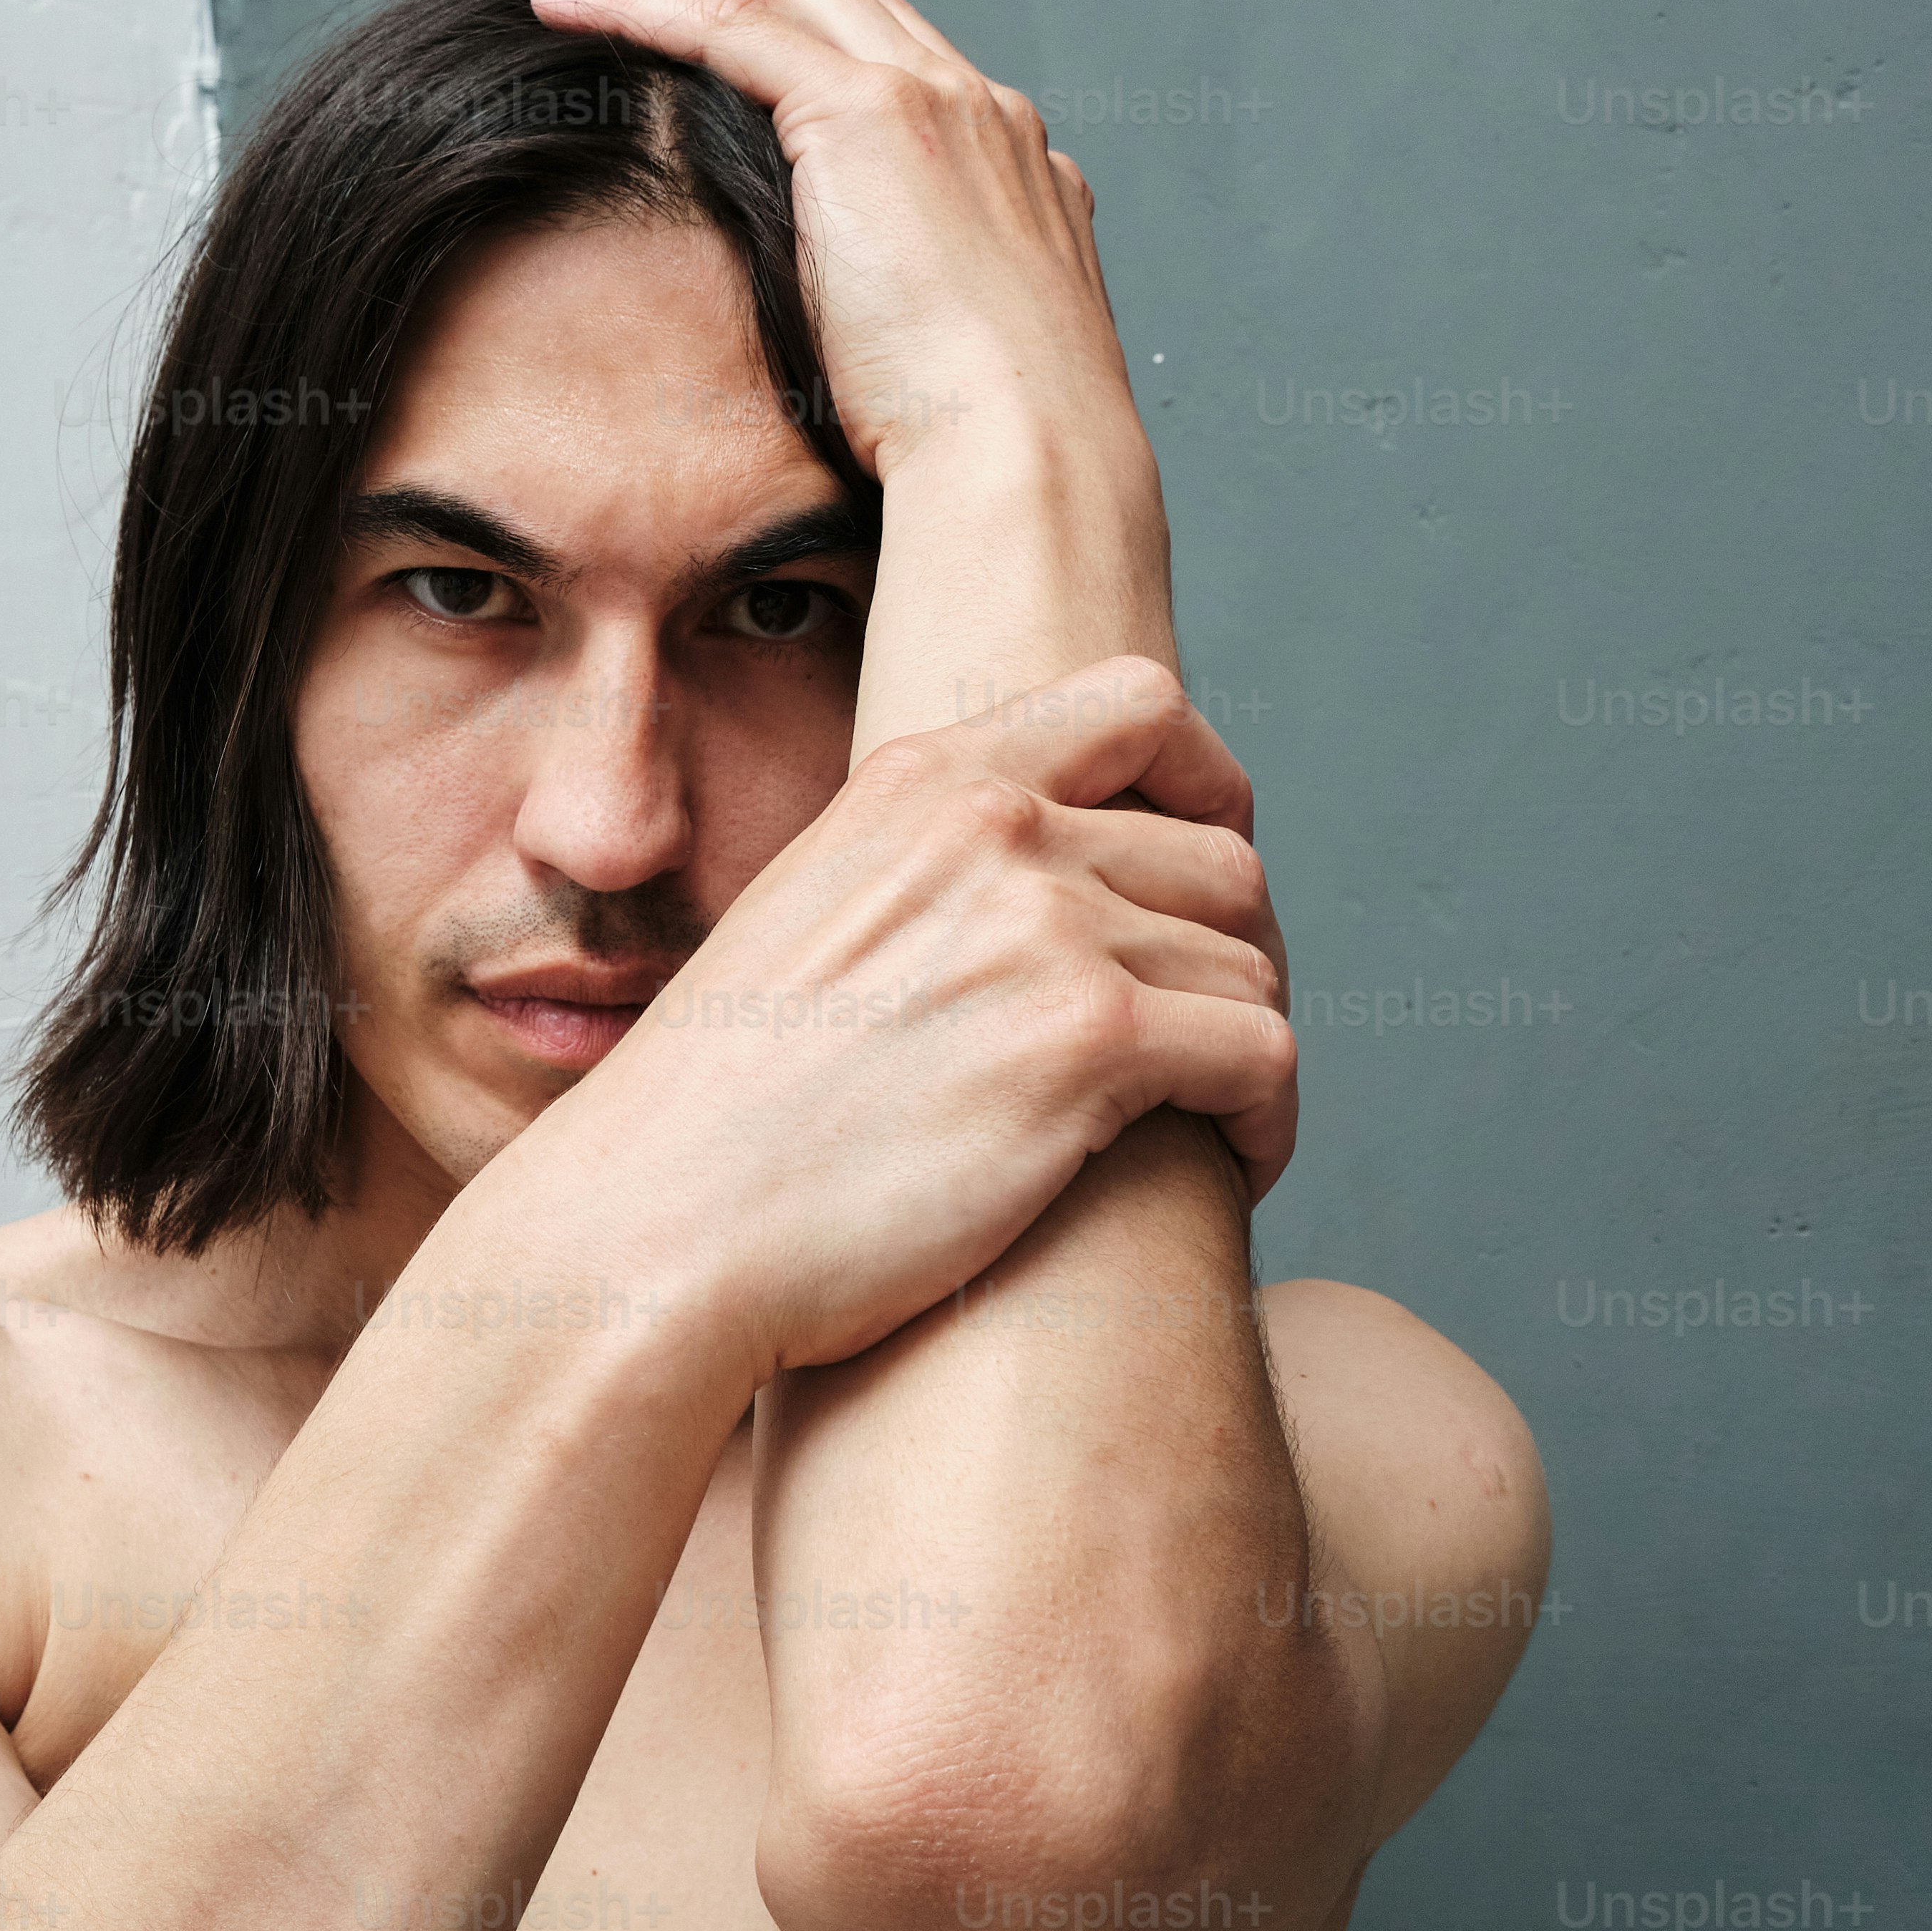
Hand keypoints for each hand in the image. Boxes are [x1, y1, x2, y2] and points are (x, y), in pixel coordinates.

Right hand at [517, 656, 1296, 1388]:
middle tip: (1212, 1046)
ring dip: (1250, 1052)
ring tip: (1215, 1126)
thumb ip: (929, 878)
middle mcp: (997, 828)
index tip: (1206, 872)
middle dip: (1238, 957)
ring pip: (1249, 966)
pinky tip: (1233, 1166)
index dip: (1208, 787)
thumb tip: (1048, 901)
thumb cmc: (724, 1120)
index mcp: (924, 782)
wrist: (661, 1227)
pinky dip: (1270, 1119)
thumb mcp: (809, 922)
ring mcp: (1047, 927)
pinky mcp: (1091, 1042)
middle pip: (1221, 860)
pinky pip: (1264, 1055)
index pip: (1143, 703)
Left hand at [528, 0, 1135, 484]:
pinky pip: (731, 27)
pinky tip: (576, 5)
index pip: (912, 73)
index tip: (755, 60)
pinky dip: (648, 7)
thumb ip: (917, 321)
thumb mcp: (956, 368)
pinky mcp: (863, 114)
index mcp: (1019, 176)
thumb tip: (850, 344)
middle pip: (853, 4)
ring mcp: (931, 102)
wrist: (1022, 455)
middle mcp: (984, 114)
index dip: (823, 48)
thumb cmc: (985, 452)